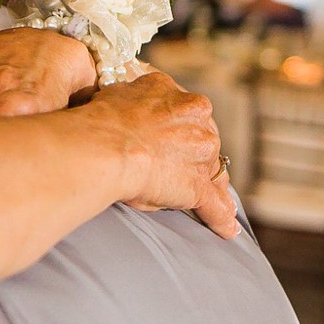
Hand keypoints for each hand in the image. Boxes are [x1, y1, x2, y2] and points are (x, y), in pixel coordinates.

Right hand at [88, 72, 240, 238]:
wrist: (103, 146)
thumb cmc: (98, 123)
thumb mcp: (115, 96)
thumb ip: (129, 103)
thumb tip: (121, 110)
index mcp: (173, 94)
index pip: (185, 113)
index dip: (179, 128)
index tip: (173, 137)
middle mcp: (195, 116)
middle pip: (203, 139)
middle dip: (195, 155)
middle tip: (183, 170)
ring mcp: (201, 151)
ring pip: (212, 170)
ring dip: (210, 184)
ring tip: (217, 203)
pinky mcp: (197, 184)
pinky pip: (214, 204)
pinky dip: (219, 217)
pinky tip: (226, 229)